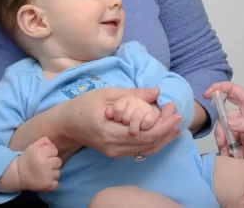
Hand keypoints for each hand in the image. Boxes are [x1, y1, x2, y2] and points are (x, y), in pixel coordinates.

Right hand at [17, 137, 60, 191]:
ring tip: (43, 173)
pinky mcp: (47, 185)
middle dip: (52, 163)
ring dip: (52, 173)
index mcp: (40, 153)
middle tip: (44, 165)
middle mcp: (45, 164)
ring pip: (58, 173)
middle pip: (58, 161)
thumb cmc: (27, 159)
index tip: (44, 156)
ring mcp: (47, 176)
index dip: (50, 153)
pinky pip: (56, 184)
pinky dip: (51, 183)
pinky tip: (44, 180)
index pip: (54, 150)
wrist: (17, 175)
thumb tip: (53, 145)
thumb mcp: (33, 146)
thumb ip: (44, 141)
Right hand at [60, 87, 181, 158]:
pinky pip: (140, 150)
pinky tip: (163, 130)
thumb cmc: (83, 106)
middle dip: (167, 129)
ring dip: (163, 136)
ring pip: (147, 149)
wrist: (65, 125)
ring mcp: (115, 153)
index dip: (163, 124)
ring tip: (175, 121)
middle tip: (178, 113)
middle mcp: (115, 147)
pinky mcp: (116, 153)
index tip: (174, 111)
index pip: (144, 134)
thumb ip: (133, 94)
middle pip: (149, 144)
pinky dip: (154, 140)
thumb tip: (156, 91)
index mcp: (111, 132)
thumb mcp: (107, 94)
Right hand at [204, 82, 243, 165]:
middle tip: (224, 143)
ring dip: (224, 145)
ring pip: (225, 136)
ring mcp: (243, 133)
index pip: (232, 91)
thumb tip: (229, 122)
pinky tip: (237, 159)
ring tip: (231, 155)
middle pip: (224, 119)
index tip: (207, 95)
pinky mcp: (243, 148)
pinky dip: (230, 154)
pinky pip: (230, 149)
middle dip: (221, 131)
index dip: (218, 89)